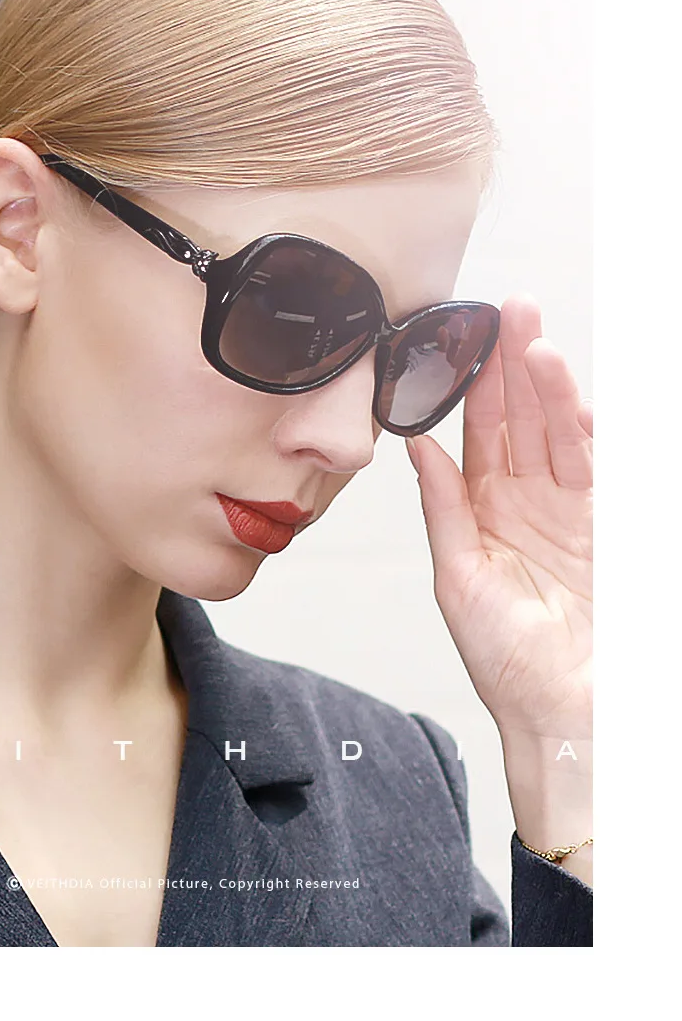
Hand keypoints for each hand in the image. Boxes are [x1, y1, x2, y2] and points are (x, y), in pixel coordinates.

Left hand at [406, 294, 591, 740]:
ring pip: (559, 433)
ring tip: (535, 341)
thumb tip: (415, 444)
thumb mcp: (458, 576)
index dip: (478, 385)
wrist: (563, 710)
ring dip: (549, 387)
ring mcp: (570, 511)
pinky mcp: (605, 525)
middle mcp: (527, 503)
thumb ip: (444, 506)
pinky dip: (582, 429)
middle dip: (517, 364)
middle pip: (523, 419)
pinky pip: (593, 465)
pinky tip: (568, 393)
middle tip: (511, 309)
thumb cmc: (506, 659)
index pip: (481, 433)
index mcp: (484, 511)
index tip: (471, 336)